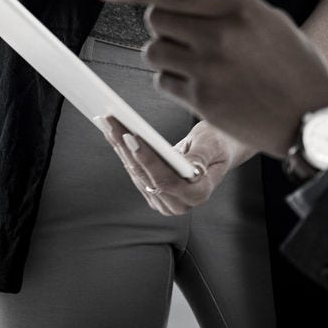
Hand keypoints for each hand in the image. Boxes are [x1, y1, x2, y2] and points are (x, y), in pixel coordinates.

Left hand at [94, 0, 327, 157]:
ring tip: (194, 62)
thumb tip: (180, 5)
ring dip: (165, 55)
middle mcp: (220, 36)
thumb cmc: (295, 66)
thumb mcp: (270, 21)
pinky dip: (173, 82)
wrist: (312, 115)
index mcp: (239, 8)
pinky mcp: (202, 100)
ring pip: (154, 53)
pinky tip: (199, 85)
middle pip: (156, 22)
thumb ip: (228, 10)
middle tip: (183, 37)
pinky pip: (163, 82)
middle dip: (163, 27)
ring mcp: (209, 70)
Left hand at [103, 119, 251, 215]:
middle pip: (146, 176)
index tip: (132, 137)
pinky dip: (123, 150)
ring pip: (136, 173)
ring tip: (109, 122)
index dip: (147, 160)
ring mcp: (165, 202)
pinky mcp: (153, 195)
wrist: (218, 150)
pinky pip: (134, 172)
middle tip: (112, 122)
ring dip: (120, 147)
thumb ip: (201, 157)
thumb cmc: (219, 143)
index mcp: (199, 194)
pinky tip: (114, 132)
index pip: (167, 180)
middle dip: (127, 147)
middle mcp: (180, 204)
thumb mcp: (214, 144)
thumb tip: (192, 170)